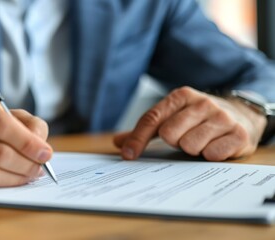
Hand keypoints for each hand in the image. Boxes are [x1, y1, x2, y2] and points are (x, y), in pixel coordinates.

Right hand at [0, 93, 51, 187]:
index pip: (1, 125)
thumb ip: (32, 127)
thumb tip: (42, 151)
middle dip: (25, 164)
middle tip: (40, 169)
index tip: (45, 154)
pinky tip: (12, 178)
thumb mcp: (14, 115)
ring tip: (30, 175)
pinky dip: (2, 184)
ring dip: (15, 178)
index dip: (26, 143)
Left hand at [114, 86, 266, 160]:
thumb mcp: (173, 117)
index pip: (152, 119)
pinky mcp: (239, 134)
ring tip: (202, 141)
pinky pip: (212, 154)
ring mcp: (222, 117)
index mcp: (181, 96)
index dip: (138, 139)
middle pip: (169, 134)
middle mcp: (202, 103)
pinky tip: (217, 146)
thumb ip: (146, 130)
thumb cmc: (199, 119)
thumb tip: (117, 142)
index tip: (128, 155)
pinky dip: (211, 155)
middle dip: (174, 142)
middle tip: (185, 138)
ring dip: (193, 149)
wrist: (242, 115)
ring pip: (190, 145)